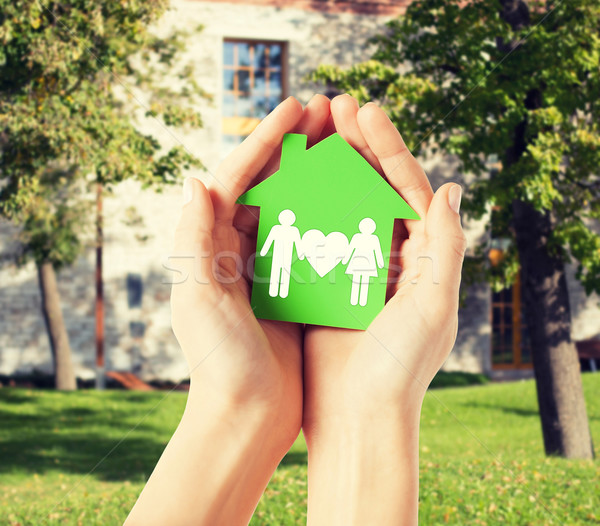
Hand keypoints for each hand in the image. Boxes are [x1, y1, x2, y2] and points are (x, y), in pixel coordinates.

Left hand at [171, 95, 329, 430]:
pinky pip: (313, 240)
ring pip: (293, 206)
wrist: (246, 416)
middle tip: (325, 111)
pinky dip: (330, 214)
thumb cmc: (220, 364)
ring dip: (315, 172)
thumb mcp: (199, 299)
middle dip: (294, 145)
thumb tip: (194, 178)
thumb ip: (192, 240)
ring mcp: (266, 267)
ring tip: (343, 141)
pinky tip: (356, 195)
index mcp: (209, 246)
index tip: (295, 107)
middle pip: (267, 183)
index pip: (236, 177)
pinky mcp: (291, 288)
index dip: (265, 139)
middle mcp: (235, 250)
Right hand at [302, 95, 466, 524]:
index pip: (405, 187)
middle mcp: (389, 258)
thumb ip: (445, 246)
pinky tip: (284, 183)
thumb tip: (449, 188)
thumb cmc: (398, 367)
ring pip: (338, 205)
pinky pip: (311, 236)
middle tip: (333, 106)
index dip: (386, 146)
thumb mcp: (432, 305)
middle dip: (354, 146)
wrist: (357, 418)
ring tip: (307, 134)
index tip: (363, 109)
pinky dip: (300, 208)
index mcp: (421, 257)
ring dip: (324, 168)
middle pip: (371, 188)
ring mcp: (352, 268)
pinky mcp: (322, 285)